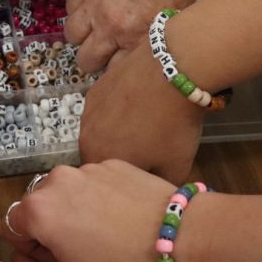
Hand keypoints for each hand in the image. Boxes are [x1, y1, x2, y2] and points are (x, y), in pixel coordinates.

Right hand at [2, 161, 177, 261]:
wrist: (180, 237)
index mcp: (37, 209)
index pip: (12, 228)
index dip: (30, 250)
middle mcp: (55, 180)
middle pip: (37, 207)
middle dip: (50, 229)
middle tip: (83, 252)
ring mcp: (86, 167)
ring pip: (66, 194)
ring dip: (75, 212)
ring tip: (107, 235)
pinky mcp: (113, 162)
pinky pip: (92, 183)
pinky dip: (99, 200)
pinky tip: (124, 219)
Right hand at [65, 0, 214, 72]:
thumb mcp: (177, 15)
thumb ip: (153, 36)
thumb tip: (144, 43)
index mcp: (139, 39)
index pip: (117, 72)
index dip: (119, 69)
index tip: (121, 63)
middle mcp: (112, 27)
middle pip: (88, 60)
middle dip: (95, 58)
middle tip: (104, 49)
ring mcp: (95, 4)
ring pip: (72, 36)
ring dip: (82, 35)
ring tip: (94, 27)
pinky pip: (70, 7)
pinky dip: (77, 10)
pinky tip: (90, 5)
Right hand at [78, 43, 202, 181]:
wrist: (172, 73)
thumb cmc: (173, 126)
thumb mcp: (175, 168)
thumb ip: (157, 185)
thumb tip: (154, 189)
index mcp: (100, 161)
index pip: (103, 183)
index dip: (124, 183)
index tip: (145, 175)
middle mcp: (86, 137)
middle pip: (100, 157)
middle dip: (120, 158)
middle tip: (147, 151)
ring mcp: (89, 111)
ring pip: (100, 133)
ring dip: (117, 134)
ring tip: (145, 128)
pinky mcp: (96, 88)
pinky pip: (104, 111)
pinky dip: (118, 113)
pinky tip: (140, 107)